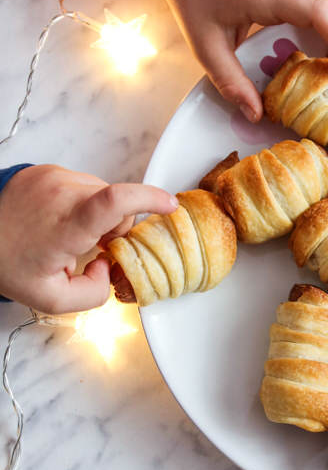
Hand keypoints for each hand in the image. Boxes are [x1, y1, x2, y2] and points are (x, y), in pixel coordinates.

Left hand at [0, 165, 177, 312]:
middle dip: (116, 225)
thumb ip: (93, 293)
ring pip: (102, 191)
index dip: (148, 199)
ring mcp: (54, 177)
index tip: (169, 205)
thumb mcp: (51, 299)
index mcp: (66, 227)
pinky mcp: (48, 170)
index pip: (115, 202)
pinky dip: (82, 202)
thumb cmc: (9, 263)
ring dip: (99, 213)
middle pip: (116, 202)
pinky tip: (61, 219)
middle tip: (94, 246)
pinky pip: (83, 184)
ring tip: (73, 232)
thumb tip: (109, 268)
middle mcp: (61, 195)